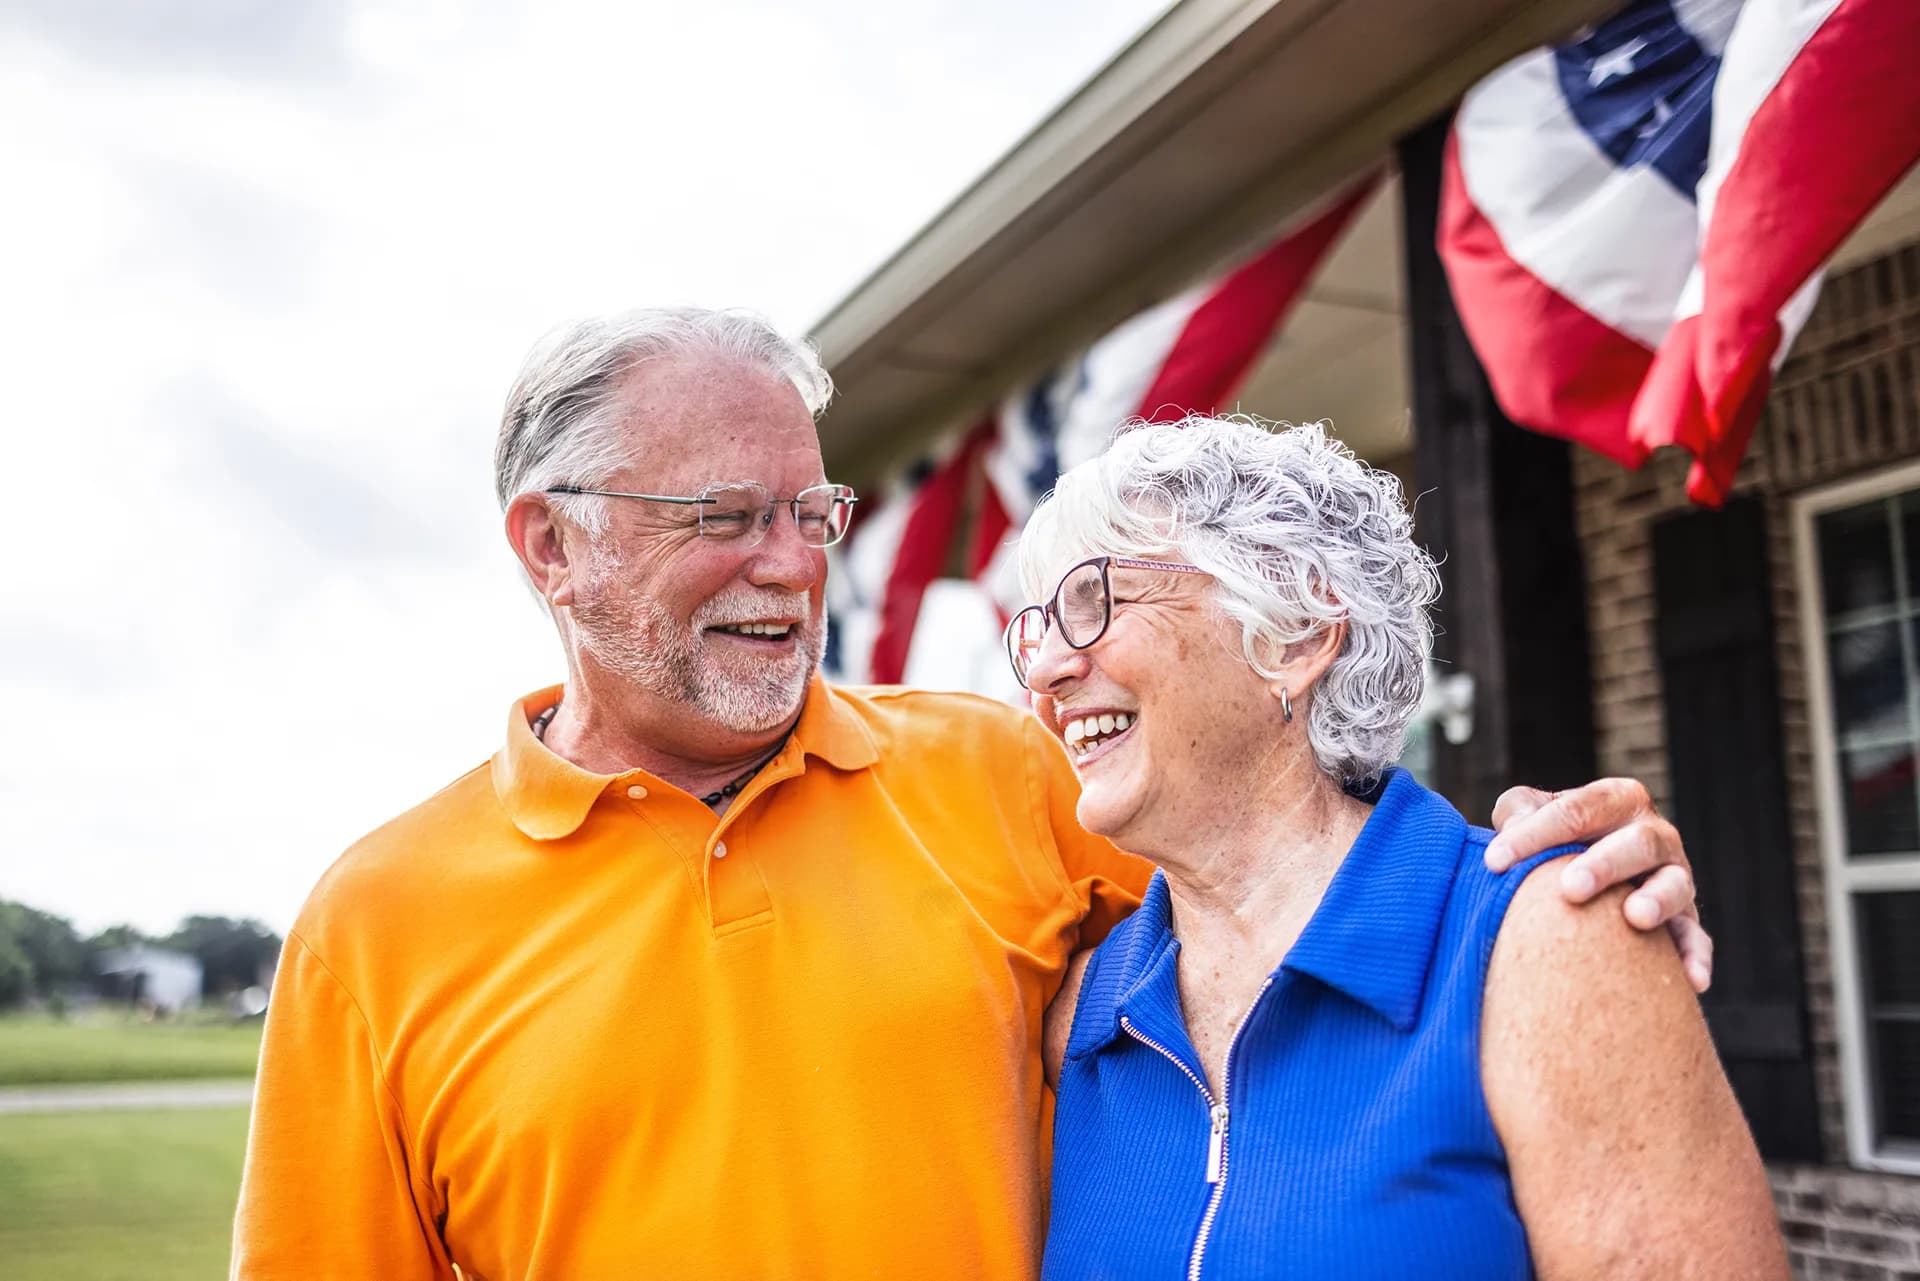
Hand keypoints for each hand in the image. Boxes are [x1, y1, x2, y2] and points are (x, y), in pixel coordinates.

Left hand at [1484, 778, 1712, 993]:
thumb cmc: (1552, 840)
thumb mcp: (1531, 814)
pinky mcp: (1685, 919)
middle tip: (1570, 888)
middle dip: (1604, 864)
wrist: (1588, 875)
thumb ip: (1518, 812)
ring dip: (1658, 900)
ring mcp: (1675, 876)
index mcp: (1616, 800)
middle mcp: (1654, 834)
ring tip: (1634, 917)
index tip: (1495, 861)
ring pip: (1676, 885)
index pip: (1577, 810)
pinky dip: (1696, 955)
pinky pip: (1695, 938)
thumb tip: (1509, 832)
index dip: (1534, 833)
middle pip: (1637, 843)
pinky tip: (1692, 980)